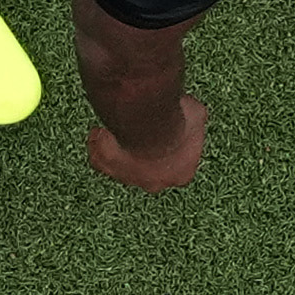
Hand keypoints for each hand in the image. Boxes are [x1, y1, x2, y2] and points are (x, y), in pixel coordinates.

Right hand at [85, 95, 202, 193]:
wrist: (150, 127)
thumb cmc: (176, 122)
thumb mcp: (197, 113)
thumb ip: (196, 116)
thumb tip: (195, 111)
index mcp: (181, 175)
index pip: (179, 166)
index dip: (171, 146)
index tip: (165, 131)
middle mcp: (156, 182)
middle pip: (149, 168)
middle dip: (144, 151)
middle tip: (139, 131)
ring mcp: (130, 178)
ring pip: (122, 166)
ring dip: (119, 148)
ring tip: (115, 130)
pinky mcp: (108, 169)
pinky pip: (99, 161)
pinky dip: (98, 146)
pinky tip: (99, 131)